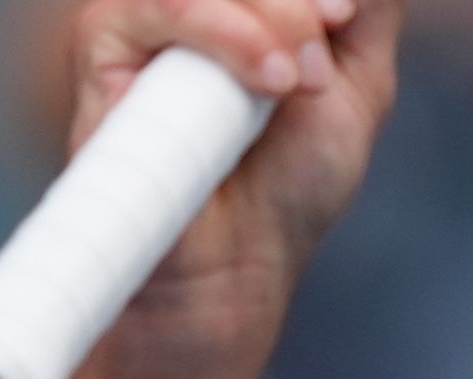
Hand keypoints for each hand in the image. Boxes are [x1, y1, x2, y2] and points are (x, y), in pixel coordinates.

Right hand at [67, 0, 403, 317]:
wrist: (241, 259)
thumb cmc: (290, 175)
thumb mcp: (360, 78)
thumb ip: (367, 6)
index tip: (346, 18)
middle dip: (302, 1)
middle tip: (321, 70)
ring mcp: (147, 7)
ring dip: (276, 16)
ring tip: (296, 85)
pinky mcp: (105, 39)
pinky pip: (161, 4)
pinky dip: (225, 32)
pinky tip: (268, 81)